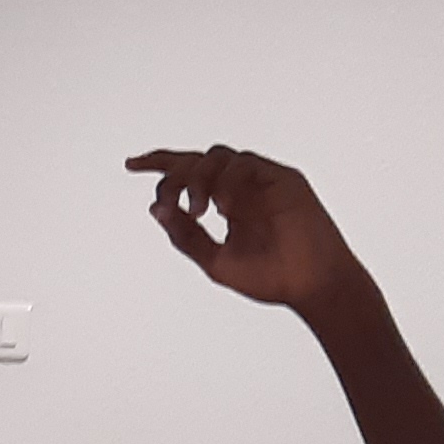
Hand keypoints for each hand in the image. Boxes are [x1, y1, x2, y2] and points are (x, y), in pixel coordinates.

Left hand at [126, 146, 364, 314]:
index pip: (189, 172)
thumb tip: (157, 209)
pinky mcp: (283, 179)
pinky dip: (228, 181)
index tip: (131, 165)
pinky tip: (224, 208)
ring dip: (200, 178)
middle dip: (174, 173)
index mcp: (227, 203)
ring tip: (199, 210)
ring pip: (219, 157)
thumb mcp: (216, 260)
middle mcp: (243, 188)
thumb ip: (186, 237)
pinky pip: (246, 163)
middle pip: (198, 160)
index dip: (160, 164)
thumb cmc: (271, 277)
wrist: (312, 286)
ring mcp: (263, 181)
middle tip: (170, 199)